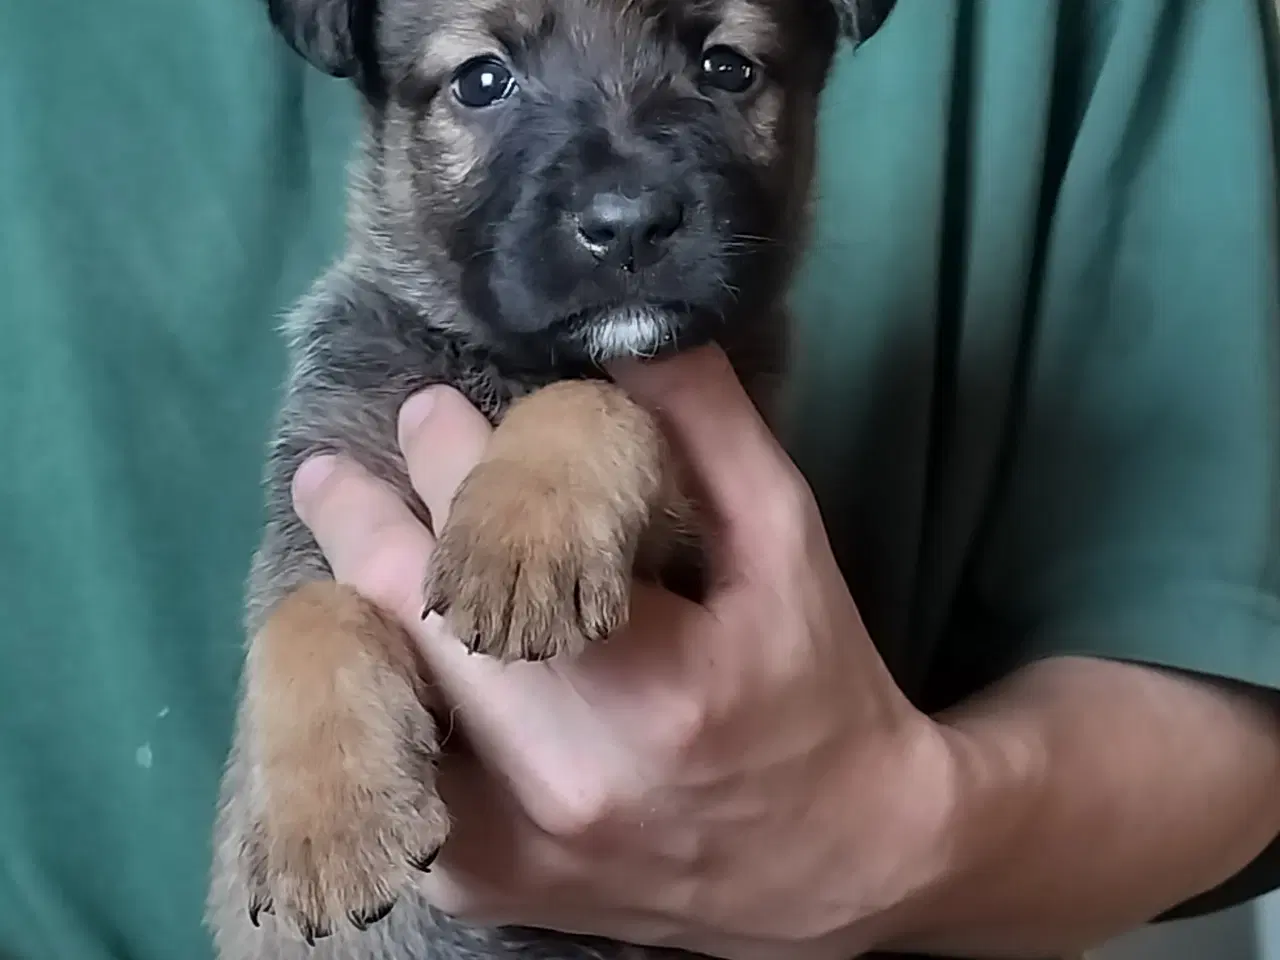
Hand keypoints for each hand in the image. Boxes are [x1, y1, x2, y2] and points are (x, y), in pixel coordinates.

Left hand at [291, 345, 957, 958]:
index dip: (451, 462)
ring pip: (378, 711)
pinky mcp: (495, 889)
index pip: (507, 544)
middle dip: (366, 524)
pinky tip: (355, 651)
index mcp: (650, 688)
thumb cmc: (819, 686)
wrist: (843, 861)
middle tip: (334, 471)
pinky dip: (369, 706)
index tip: (430, 410)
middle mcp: (565, 780)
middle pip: (417, 624)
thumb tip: (622, 324)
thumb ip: (709, 427)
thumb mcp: (788, 544)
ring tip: (326, 533)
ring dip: (344, 611)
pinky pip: (390, 787)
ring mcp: (517, 852)